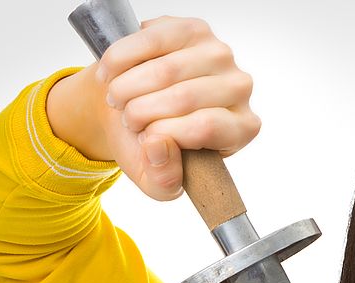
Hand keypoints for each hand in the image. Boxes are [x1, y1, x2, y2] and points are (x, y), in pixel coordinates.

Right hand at [48, 16, 260, 200]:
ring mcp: (220, 54)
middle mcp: (241, 88)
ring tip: (118, 100)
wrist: (131, 109)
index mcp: (242, 129)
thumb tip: (159, 145)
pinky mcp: (193, 29)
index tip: (145, 140)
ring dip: (127, 88)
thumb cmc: (152, 146)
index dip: (163, 133)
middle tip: (127, 120)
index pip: (206, 126)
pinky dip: (121, 59)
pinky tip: (112, 74)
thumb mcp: (157, 180)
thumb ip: (163, 180)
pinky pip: (151, 38)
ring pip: (166, 69)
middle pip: (184, 97)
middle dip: (139, 112)